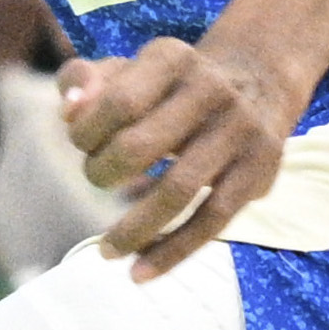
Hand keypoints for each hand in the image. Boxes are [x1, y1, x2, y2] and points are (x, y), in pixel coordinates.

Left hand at [58, 35, 303, 277]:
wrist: (257, 81)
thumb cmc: (168, 85)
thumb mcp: (126, 68)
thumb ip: (83, 82)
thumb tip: (68, 112)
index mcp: (171, 58)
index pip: (117, 102)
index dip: (86, 131)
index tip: (81, 143)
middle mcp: (211, 89)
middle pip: (142, 145)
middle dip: (104, 172)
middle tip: (97, 179)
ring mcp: (241, 131)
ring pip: (180, 189)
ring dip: (135, 227)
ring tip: (107, 250)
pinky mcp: (261, 171)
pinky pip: (214, 220)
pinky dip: (174, 250)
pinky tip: (141, 272)